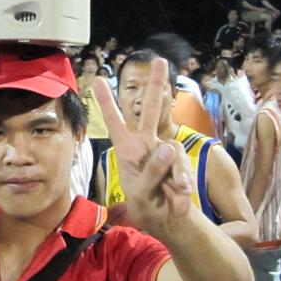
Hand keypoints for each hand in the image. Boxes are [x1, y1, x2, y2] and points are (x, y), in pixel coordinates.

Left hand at [92, 57, 195, 231]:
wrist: (168, 219)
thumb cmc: (147, 204)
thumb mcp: (141, 192)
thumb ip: (152, 171)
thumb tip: (167, 149)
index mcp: (127, 149)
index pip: (115, 121)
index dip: (107, 102)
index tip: (99, 80)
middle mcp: (145, 144)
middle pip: (149, 110)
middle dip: (156, 86)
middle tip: (160, 61)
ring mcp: (164, 150)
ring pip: (170, 147)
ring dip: (171, 172)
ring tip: (171, 190)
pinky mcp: (179, 160)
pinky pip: (181, 162)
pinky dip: (181, 179)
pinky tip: (179, 191)